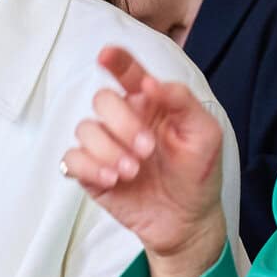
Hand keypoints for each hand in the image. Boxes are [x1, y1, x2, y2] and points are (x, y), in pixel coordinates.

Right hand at [62, 47, 228, 276]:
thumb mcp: (204, 135)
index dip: (115, 60)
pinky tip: (112, 179)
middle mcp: (123, 120)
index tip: (106, 55)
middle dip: (122, 123)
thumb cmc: (197, 173)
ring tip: (133, 172)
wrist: (187, 220)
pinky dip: (89, 166)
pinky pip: (71, 159)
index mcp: (150, 103)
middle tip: (147, 149)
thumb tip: (151, 82)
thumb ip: (182, 102)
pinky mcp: (90, 172)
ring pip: (85, 129)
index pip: (128, 73)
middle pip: (103, 100)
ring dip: (108, 149)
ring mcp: (104, 146)